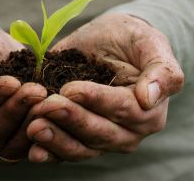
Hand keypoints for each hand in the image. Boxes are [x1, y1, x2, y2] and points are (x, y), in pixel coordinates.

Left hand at [26, 13, 183, 161]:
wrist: (109, 44)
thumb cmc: (130, 41)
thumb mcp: (150, 43)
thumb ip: (161, 70)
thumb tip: (149, 98)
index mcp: (148, 111)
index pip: (123, 109)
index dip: (96, 100)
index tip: (70, 89)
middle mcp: (126, 132)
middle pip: (99, 133)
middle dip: (72, 120)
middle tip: (46, 106)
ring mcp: (101, 139)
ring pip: (81, 148)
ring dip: (56, 140)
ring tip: (34, 128)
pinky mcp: (78, 139)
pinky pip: (65, 152)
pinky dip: (49, 152)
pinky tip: (33, 150)